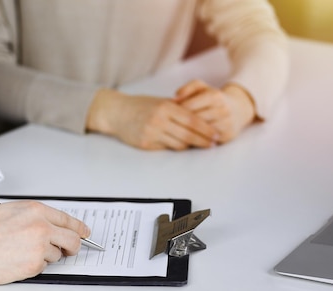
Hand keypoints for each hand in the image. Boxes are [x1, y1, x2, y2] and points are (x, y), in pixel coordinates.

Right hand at [0, 201, 90, 284]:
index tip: (85, 233)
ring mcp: (40, 248)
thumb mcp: (11, 210)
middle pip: (72, 240)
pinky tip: (17, 260)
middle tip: (67, 250)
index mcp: (37, 211)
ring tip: (21, 251)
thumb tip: (53, 223)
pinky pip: (43, 267)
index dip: (79, 228)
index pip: (68, 220)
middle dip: (72, 247)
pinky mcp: (35, 266)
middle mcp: (42, 227)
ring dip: (45, 256)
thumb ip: (35, 215)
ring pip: (56, 255)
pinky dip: (34, 265)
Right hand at [86, 89, 219, 150]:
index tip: (216, 133)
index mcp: (165, 106)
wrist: (117, 112)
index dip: (206, 128)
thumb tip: (201, 117)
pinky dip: (176, 147)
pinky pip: (166, 148)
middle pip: (188, 134)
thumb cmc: (141, 105)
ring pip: (178, 144)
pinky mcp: (145, 143)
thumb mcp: (160, 101)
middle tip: (214, 143)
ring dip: (191, 146)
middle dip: (203, 140)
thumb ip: (179, 108)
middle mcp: (159, 120)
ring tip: (201, 145)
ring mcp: (151, 132)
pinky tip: (183, 146)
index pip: (192, 120)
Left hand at [175, 80, 255, 143]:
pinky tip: (189, 139)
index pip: (189, 107)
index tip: (170, 115)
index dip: (177, 112)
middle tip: (171, 126)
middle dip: (181, 123)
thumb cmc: (213, 98)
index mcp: (215, 96)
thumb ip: (188, 88)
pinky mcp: (228, 135)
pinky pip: (208, 140)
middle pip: (195, 121)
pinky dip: (198, 140)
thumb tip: (174, 98)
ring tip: (178, 132)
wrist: (238, 110)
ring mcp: (227, 123)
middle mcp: (223, 109)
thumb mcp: (202, 88)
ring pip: (201, 132)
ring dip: (188, 133)